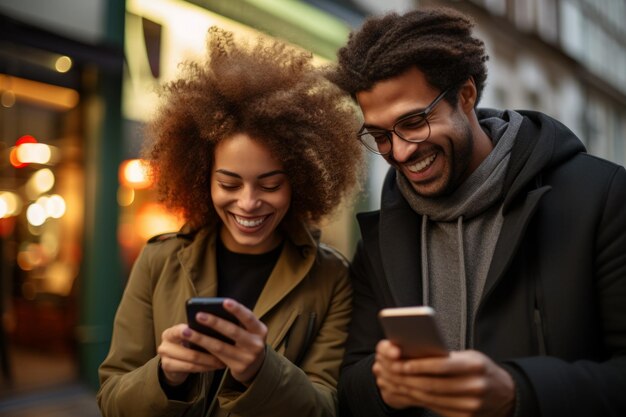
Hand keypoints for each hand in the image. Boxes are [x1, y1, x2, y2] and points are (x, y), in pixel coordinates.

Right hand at [158, 323, 226, 385]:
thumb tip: (220, 328)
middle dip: (210, 351)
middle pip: (190, 349)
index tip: (208, 333)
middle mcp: (165, 343)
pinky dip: (205, 368)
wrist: (174, 362)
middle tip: (226, 352)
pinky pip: (191, 368)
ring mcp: (164, 357)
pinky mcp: (167, 368)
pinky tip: (215, 366)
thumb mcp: (189, 337)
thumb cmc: (186, 345)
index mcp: (171, 332)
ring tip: (223, 360)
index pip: (181, 331)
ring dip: (210, 361)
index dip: (193, 333)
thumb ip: (198, 332)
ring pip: (192, 360)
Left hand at [181, 298, 267, 384]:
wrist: (256, 366)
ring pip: (220, 347)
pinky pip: (217, 358)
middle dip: (215, 323)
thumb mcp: (249, 331)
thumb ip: (238, 322)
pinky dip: (204, 350)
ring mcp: (248, 358)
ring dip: (202, 339)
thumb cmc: (247, 340)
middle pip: (233, 332)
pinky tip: (192, 345)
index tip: (224, 302)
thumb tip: (212, 311)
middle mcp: (257, 344)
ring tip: (187, 331)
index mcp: (260, 330)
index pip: (249, 317)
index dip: (237, 310)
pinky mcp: (238, 368)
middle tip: (199, 315)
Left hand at [373, 340, 514, 416]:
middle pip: (434, 385)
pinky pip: (437, 408)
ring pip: (432, 398)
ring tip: (397, 382)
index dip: (420, 366)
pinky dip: (420, 401)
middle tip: (393, 372)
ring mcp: (471, 405)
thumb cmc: (482, 370)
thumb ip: (448, 357)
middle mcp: (474, 386)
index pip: (442, 366)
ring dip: (411, 391)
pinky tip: (410, 393)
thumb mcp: (470, 356)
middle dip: (409, 379)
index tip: (403, 363)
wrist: (504, 394)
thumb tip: (417, 353)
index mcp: (475, 366)